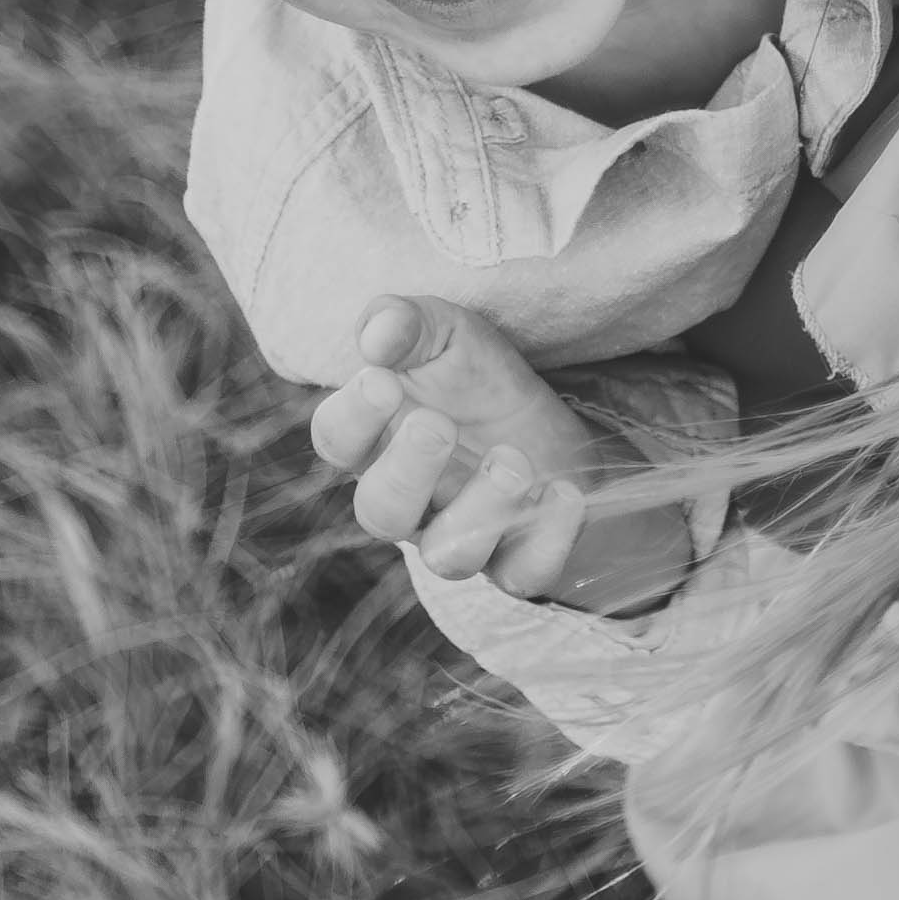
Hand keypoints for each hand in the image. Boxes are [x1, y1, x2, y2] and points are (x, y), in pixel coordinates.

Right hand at [303, 298, 697, 617]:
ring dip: (480, 510)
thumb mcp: (446, 333)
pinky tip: (562, 494)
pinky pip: (522, 575)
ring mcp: (460, 536)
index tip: (383, 379)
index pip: (336, 440)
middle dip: (406, 472)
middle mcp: (409, 499)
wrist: (552, 427)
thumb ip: (406, 324)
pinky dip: (546, 540)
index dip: (351, 416)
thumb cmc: (478, 379)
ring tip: (513, 459)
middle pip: (380, 512)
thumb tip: (376, 335)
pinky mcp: (516, 560)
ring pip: (448, 555)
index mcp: (377, 440)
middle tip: (437, 424)